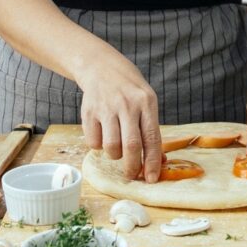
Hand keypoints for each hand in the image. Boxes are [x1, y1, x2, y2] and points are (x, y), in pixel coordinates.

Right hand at [76, 53, 161, 181]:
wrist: (101, 67)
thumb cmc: (129, 90)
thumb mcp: (147, 102)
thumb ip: (151, 130)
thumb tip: (158, 162)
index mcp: (146, 102)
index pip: (151, 138)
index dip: (152, 161)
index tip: (152, 178)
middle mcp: (126, 105)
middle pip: (131, 146)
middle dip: (132, 167)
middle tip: (132, 175)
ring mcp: (106, 108)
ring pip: (111, 147)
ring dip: (115, 155)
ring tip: (117, 147)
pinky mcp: (88, 112)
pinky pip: (93, 143)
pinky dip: (99, 146)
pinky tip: (103, 135)